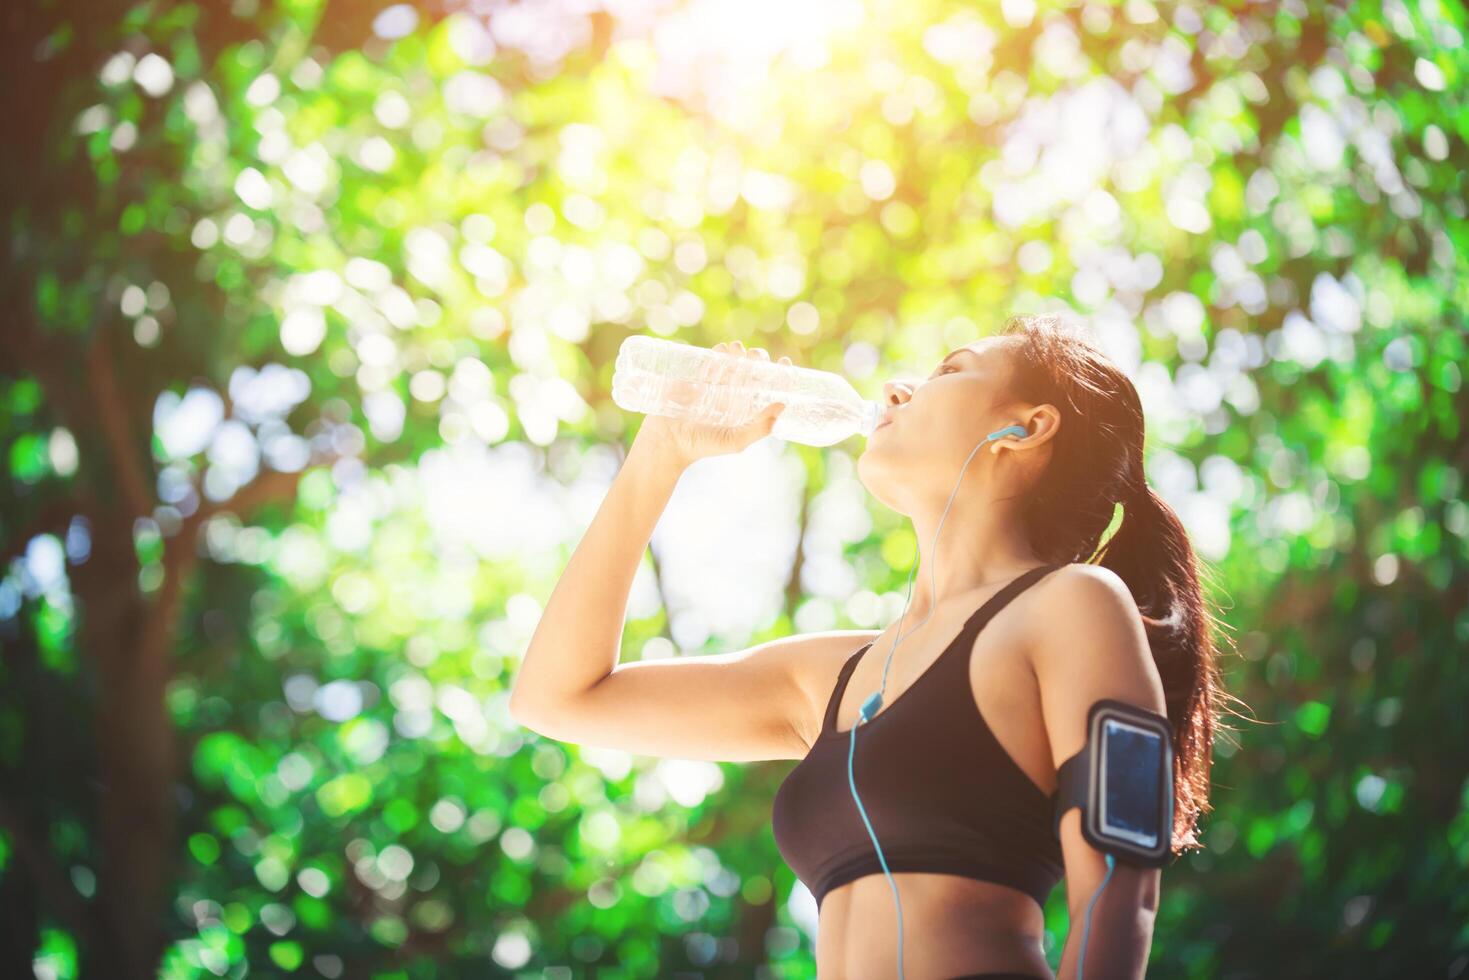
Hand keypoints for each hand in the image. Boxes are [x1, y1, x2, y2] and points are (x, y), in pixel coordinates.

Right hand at [630, 340, 791, 467]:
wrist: (665, 443)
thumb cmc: (701, 446)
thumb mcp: (734, 441)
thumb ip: (759, 428)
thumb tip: (781, 405)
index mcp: (744, 409)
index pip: (766, 388)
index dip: (778, 374)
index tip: (785, 362)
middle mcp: (730, 396)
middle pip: (750, 370)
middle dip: (756, 358)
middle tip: (755, 355)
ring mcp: (711, 386)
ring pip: (729, 362)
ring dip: (736, 352)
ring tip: (736, 349)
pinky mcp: (692, 379)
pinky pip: (706, 361)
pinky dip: (715, 353)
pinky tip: (720, 350)